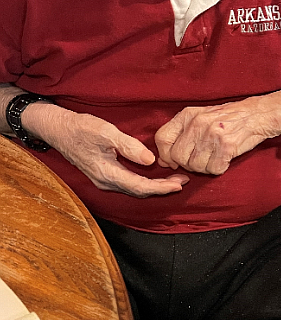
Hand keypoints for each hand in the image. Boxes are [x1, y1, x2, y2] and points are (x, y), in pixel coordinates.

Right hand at [21, 103, 188, 196]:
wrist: (58, 129)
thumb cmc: (81, 128)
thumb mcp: (107, 133)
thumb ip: (129, 146)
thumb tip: (150, 160)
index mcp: (108, 174)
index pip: (141, 187)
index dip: (162, 187)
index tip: (179, 184)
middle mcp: (106, 181)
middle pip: (140, 191)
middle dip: (163, 188)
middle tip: (183, 181)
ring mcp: (104, 180)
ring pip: (134, 189)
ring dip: (155, 186)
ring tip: (174, 180)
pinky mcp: (104, 175)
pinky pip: (129, 183)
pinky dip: (144, 181)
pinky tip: (154, 175)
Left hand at [154, 90, 280, 174]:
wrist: (256, 114)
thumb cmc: (227, 119)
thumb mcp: (200, 117)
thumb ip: (181, 135)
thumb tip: (164, 160)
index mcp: (188, 115)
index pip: (162, 138)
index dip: (165, 154)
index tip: (174, 160)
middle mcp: (198, 123)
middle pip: (178, 157)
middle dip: (187, 164)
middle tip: (200, 160)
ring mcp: (212, 134)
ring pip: (195, 166)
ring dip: (204, 168)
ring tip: (214, 157)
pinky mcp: (226, 146)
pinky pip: (213, 169)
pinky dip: (218, 168)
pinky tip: (224, 158)